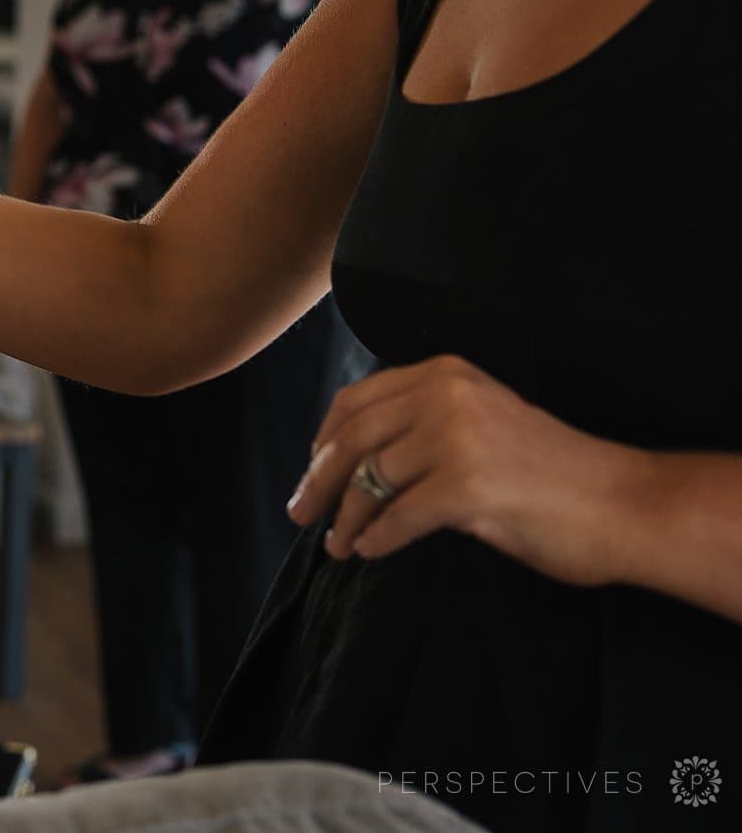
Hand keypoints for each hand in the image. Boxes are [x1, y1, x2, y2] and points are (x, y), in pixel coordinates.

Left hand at [287, 354, 647, 587]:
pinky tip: (370, 552)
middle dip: (318, 481)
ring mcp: (457, 438)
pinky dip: (377, 538)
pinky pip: (399, 517)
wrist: (627, 504)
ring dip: (346, 518)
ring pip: (370, 481)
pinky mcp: (468, 486)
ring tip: (337, 545)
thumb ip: (425, 429)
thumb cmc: (553, 474)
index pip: (357, 401)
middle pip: (351, 439)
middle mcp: (446, 395)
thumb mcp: (481, 426)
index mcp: (445, 375)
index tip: (311, 469)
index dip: (324, 439)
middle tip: (300, 514)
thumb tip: (356, 463)